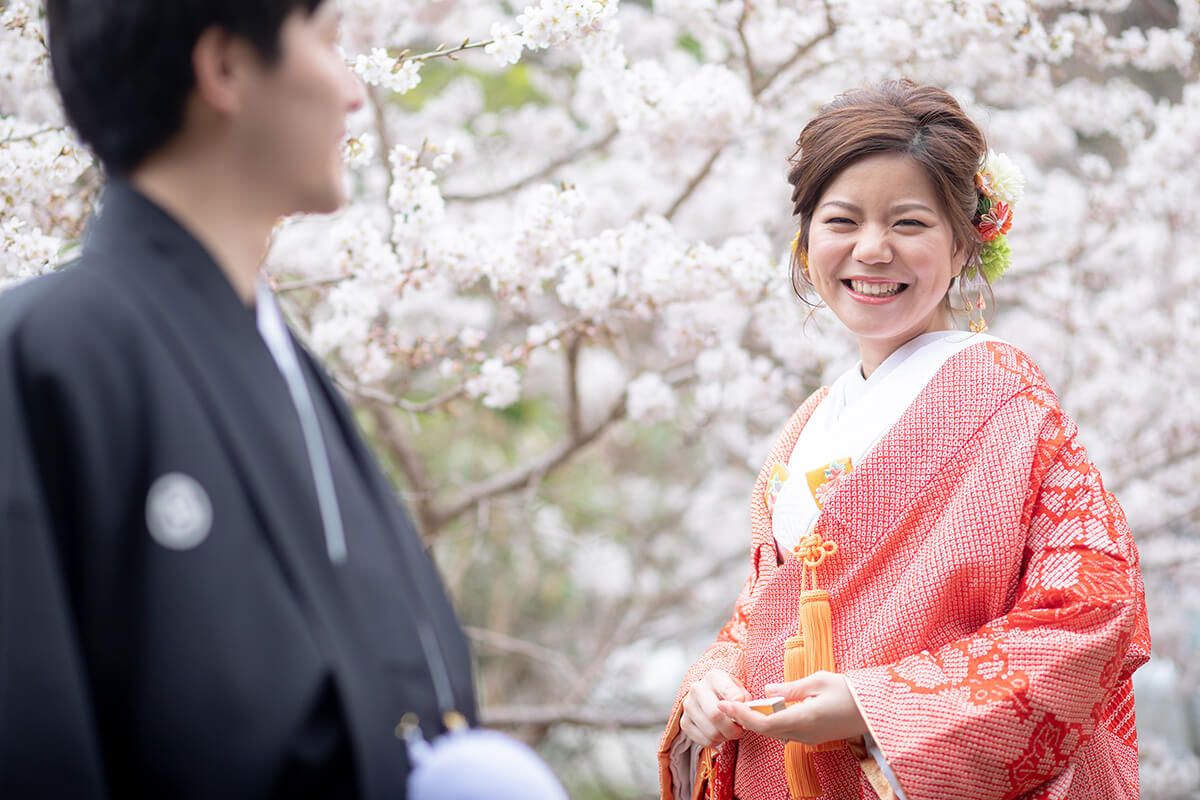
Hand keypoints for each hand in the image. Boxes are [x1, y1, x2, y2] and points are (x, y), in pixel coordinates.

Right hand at [679, 669, 748, 747]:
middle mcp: (697, 688)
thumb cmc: (730, 695)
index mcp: (714, 677)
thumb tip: (745, 710)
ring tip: (729, 732)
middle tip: (739, 730)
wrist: (712, 698)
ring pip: (711, 731)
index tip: (745, 713)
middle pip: (715, 715)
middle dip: (732, 729)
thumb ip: (746, 700)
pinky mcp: (684, 722)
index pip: (727, 691)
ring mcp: (688, 705)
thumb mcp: (741, 690)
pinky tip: (718, 734)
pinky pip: (703, 741)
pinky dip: (715, 742)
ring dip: (725, 736)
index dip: (738, 706)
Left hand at [716, 671, 867, 746]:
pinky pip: (786, 731)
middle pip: (766, 730)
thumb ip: (791, 688)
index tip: (724, 706)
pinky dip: (770, 722)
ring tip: (740, 706)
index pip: (764, 723)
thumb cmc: (850, 692)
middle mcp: (804, 733)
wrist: (875, 711)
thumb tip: (768, 690)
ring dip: (756, 721)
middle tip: (725, 705)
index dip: (741, 715)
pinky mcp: (814, 737)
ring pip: (775, 732)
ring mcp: (810, 738)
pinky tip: (765, 710)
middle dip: (744, 718)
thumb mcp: (819, 681)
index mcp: (804, 718)